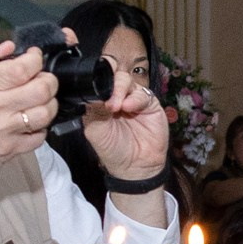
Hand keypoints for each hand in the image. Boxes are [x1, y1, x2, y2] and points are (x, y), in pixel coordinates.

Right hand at [0, 43, 56, 217]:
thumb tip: (9, 46)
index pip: (22, 68)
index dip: (36, 59)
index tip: (35, 58)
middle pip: (41, 89)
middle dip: (49, 80)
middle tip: (43, 80)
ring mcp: (4, 130)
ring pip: (46, 113)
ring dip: (49, 104)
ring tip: (41, 101)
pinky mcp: (11, 149)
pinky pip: (40, 137)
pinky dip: (41, 128)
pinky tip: (32, 123)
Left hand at [81, 49, 170, 182]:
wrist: (135, 167)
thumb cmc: (113, 150)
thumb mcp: (95, 130)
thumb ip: (92, 110)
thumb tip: (92, 92)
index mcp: (100, 101)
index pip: (97, 81)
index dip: (96, 78)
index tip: (92, 84)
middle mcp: (116, 97)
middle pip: (113, 76)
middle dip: (109, 83)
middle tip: (107, 101)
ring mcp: (133, 99)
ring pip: (127, 80)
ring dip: (120, 90)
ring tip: (116, 107)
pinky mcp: (149, 104)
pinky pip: (143, 94)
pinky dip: (135, 98)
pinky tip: (129, 107)